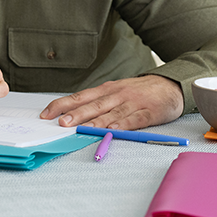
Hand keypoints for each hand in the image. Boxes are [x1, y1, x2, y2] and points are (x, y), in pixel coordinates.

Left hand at [39, 75, 183, 129]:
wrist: (169, 85)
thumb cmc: (138, 91)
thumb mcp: (116, 91)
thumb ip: (98, 102)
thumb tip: (71, 113)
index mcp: (107, 90)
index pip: (81, 97)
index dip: (63, 104)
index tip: (46, 113)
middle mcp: (117, 95)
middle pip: (94, 105)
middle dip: (76, 114)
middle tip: (61, 123)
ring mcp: (133, 103)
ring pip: (111, 114)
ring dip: (96, 122)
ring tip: (81, 129)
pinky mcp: (148, 112)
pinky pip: (135, 119)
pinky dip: (124, 125)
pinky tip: (114, 131)